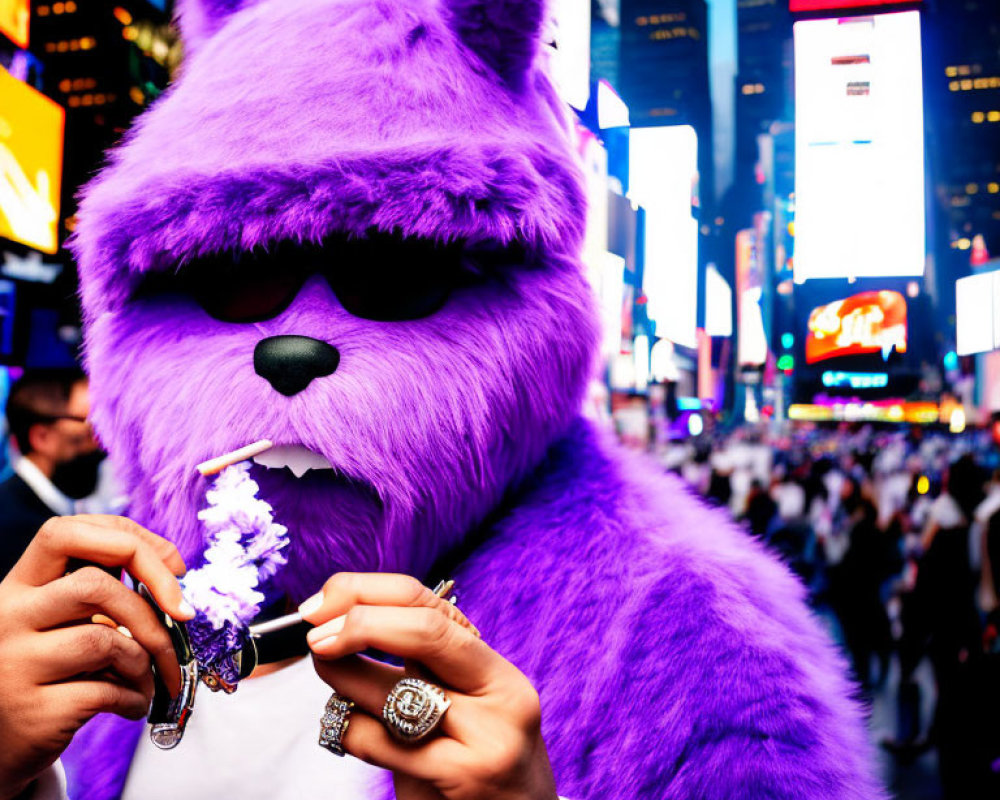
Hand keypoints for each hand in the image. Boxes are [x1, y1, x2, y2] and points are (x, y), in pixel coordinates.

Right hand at [0, 515, 192, 798]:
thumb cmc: (48, 670)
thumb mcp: (60, 619)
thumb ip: (98, 590)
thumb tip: (173, 572)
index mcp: (19, 585)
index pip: (63, 532)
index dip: (129, 538)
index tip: (174, 565)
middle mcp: (8, 618)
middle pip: (93, 585)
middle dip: (152, 607)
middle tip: (180, 625)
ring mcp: (14, 664)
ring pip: (104, 640)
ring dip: (146, 660)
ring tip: (150, 677)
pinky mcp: (31, 711)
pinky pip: (105, 692)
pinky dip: (135, 697)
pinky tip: (133, 704)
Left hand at [302, 573, 557, 799]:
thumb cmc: (481, 767)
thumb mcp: (470, 710)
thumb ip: (427, 667)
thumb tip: (344, 616)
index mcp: (500, 673)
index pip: (432, 605)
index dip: (370, 593)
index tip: (324, 601)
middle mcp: (500, 699)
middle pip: (422, 632)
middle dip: (357, 622)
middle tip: (314, 636)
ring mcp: (483, 741)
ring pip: (389, 690)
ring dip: (340, 676)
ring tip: (327, 672)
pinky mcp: (457, 779)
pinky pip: (377, 740)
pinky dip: (349, 727)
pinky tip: (349, 728)